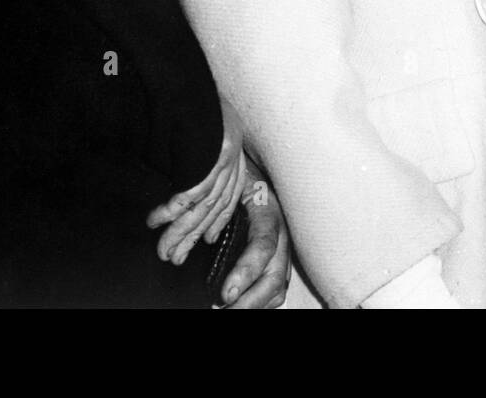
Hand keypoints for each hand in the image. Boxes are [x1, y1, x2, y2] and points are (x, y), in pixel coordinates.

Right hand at [146, 99, 247, 264]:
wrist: (184, 72)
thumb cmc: (188, 96)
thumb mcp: (201, 126)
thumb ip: (198, 155)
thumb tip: (179, 183)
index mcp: (231, 147)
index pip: (229, 195)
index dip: (217, 221)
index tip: (205, 240)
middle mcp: (232, 152)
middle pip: (215, 206)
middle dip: (192, 235)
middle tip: (174, 257)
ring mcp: (225, 151)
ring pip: (204, 204)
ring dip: (180, 230)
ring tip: (164, 248)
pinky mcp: (214, 148)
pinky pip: (194, 187)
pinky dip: (174, 207)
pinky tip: (160, 219)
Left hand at [221, 178, 289, 308]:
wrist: (255, 174)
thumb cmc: (239, 179)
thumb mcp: (232, 185)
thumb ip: (220, 209)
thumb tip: (203, 237)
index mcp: (269, 214)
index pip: (263, 247)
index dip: (246, 272)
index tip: (225, 294)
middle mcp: (281, 236)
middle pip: (274, 279)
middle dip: (250, 302)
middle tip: (223, 309)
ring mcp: (282, 251)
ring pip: (277, 289)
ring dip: (253, 305)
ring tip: (229, 311)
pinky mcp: (278, 260)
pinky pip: (274, 289)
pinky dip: (258, 302)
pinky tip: (239, 305)